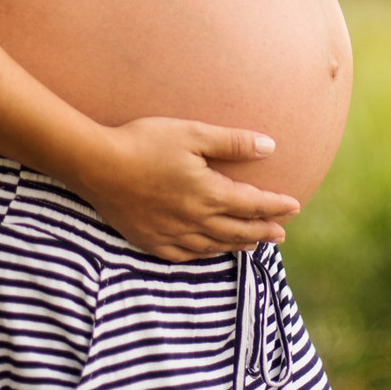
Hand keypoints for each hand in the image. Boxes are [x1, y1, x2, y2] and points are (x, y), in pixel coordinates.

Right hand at [77, 117, 299, 262]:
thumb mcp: (192, 133)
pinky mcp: (150, 240)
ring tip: (253, 245)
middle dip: (263, 231)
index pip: (253, 205)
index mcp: (209, 193)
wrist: (96, 164)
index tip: (294, 206)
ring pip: (214, 245)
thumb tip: (270, 147)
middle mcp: (195, 219)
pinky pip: (184, 255)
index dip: (276, 206)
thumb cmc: (144, 142)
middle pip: (238, 230)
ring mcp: (171, 234)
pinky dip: (203, 254)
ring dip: (237, 244)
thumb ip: (232, 142)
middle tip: (281, 233)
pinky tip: (208, 251)